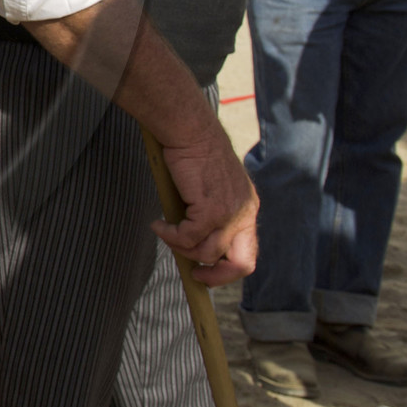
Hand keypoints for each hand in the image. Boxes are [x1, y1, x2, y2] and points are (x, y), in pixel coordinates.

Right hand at [150, 122, 258, 286]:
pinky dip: (169, 235)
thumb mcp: (212, 187)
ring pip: (206, 253)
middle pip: (241, 264)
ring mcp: (230, 213)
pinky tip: (159, 224)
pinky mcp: (211, 209)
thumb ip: (212, 212)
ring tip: (164, 232)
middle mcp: (245, 213)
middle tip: (194, 274)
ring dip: (181, 248)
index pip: (248, 252)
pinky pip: (187, 237)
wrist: (190, 130)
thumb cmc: (194, 152)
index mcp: (248, 208)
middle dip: (216, 277)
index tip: (205, 270)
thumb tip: (193, 240)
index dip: (227, 269)